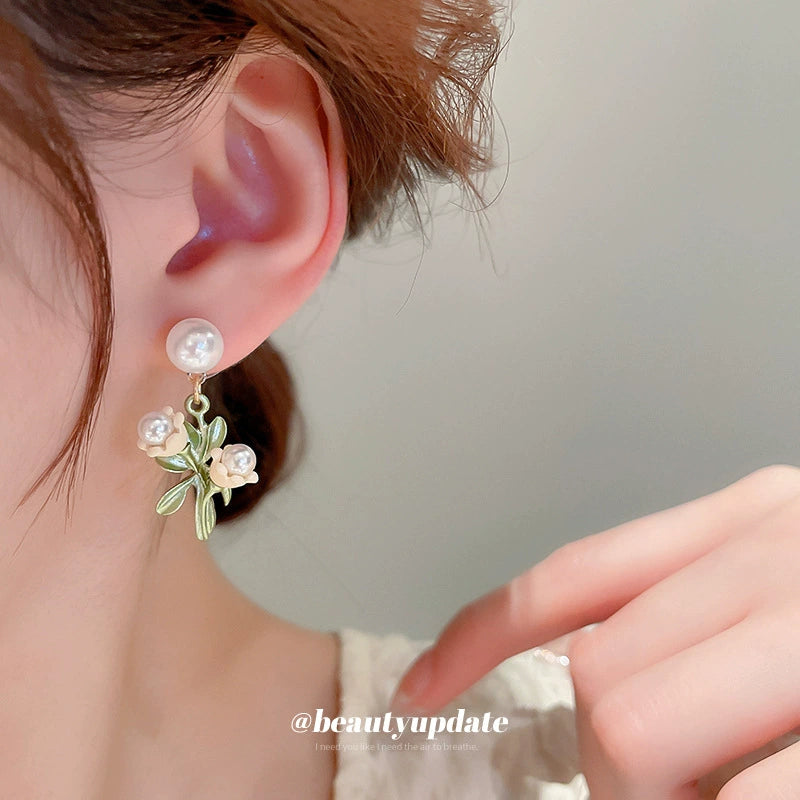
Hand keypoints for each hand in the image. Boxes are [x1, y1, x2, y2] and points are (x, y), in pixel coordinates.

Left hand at [390, 465, 799, 798]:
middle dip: (614, 765)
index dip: (482, 635)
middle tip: (674, 791)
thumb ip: (692, 623)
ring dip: (654, 797)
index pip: (574, 574)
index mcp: (748, 519)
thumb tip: (598, 688)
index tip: (420, 689)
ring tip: (710, 791)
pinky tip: (757, 798)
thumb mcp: (780, 607)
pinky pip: (730, 798)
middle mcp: (774, 548)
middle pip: (596, 668)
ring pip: (631, 728)